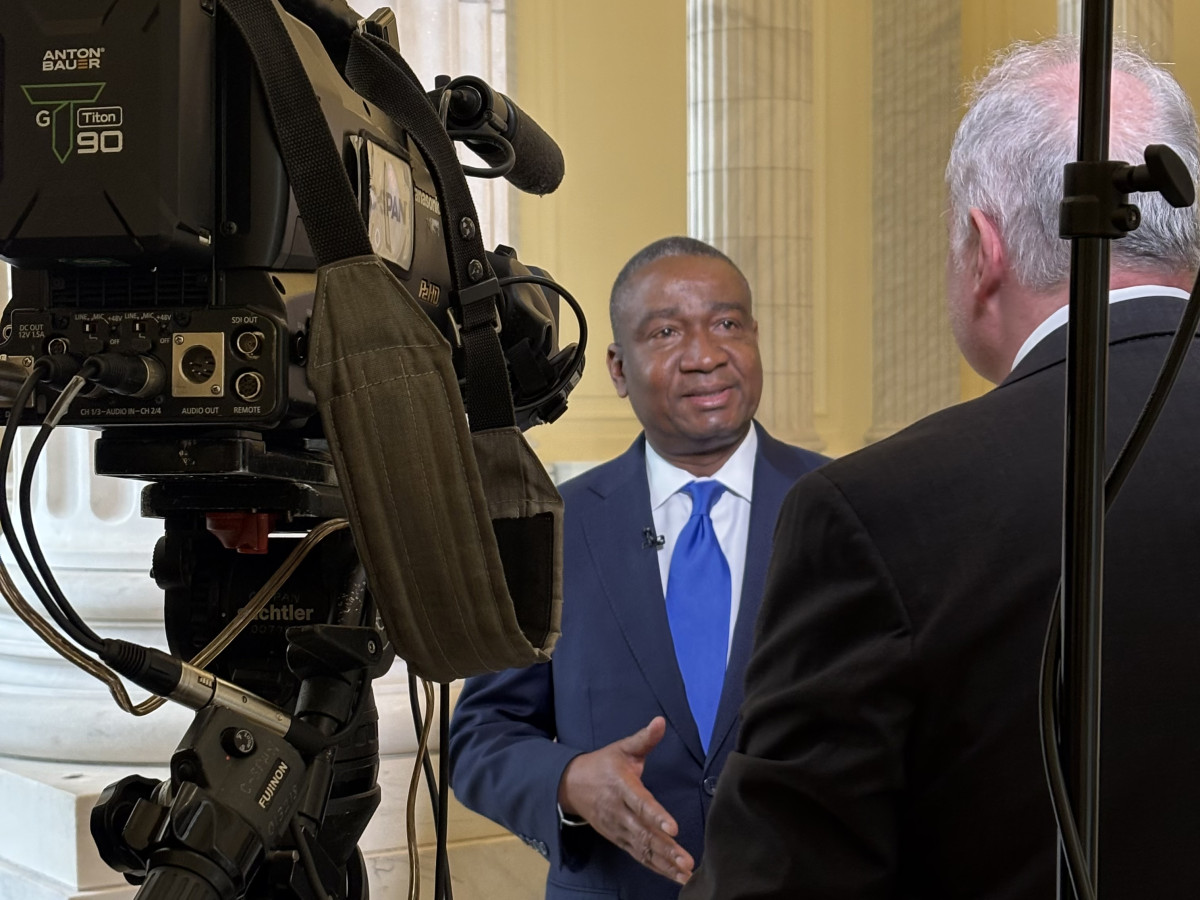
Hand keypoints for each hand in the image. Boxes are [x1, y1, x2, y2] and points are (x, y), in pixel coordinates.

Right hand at [557, 716, 694, 884]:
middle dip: (666, 849)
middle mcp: (618, 811)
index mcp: (621, 786)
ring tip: (686, 875)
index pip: (640, 803)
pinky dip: (656, 867)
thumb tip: (660, 721)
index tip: (673, 828)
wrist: (571, 785)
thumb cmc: (603, 765)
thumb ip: (644, 738)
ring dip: (664, 863)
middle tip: (687, 862)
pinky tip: (674, 876)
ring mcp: (617, 828)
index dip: (656, 816)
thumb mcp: (622, 748)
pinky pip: (638, 856)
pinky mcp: (618, 839)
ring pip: (642, 849)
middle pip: (644, 833)